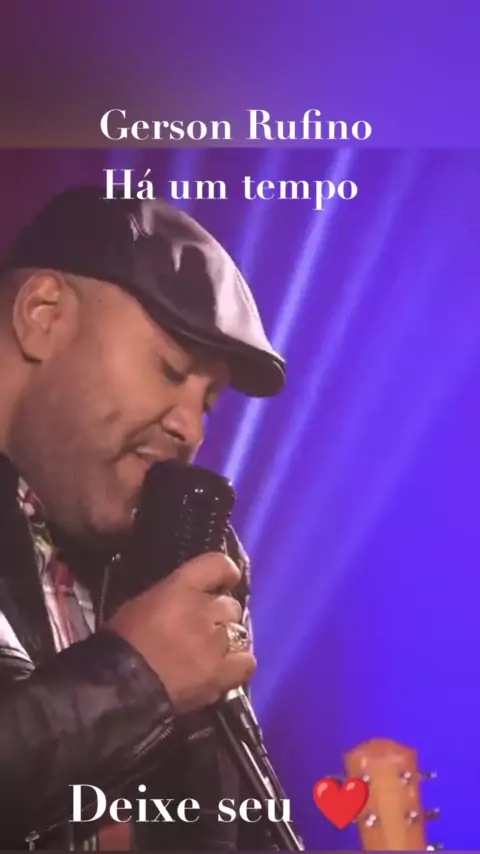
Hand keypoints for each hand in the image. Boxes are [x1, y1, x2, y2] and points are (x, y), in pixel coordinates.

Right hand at [107, 552, 255, 713]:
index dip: (225, 573)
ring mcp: (214, 642)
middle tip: (202, 629)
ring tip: (211, 652)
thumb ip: (172, 596)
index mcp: (180, 587)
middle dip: (219, 616)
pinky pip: (247, 662)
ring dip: (227, 640)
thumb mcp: (143, 603)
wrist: (118, 687)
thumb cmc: (122, 641)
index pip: (218, 564)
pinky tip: (226, 668)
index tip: (223, 582)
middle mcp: (202, 609)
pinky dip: (239, 663)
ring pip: (239, 632)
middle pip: (230, 605)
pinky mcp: (221, 673)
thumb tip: (189, 600)